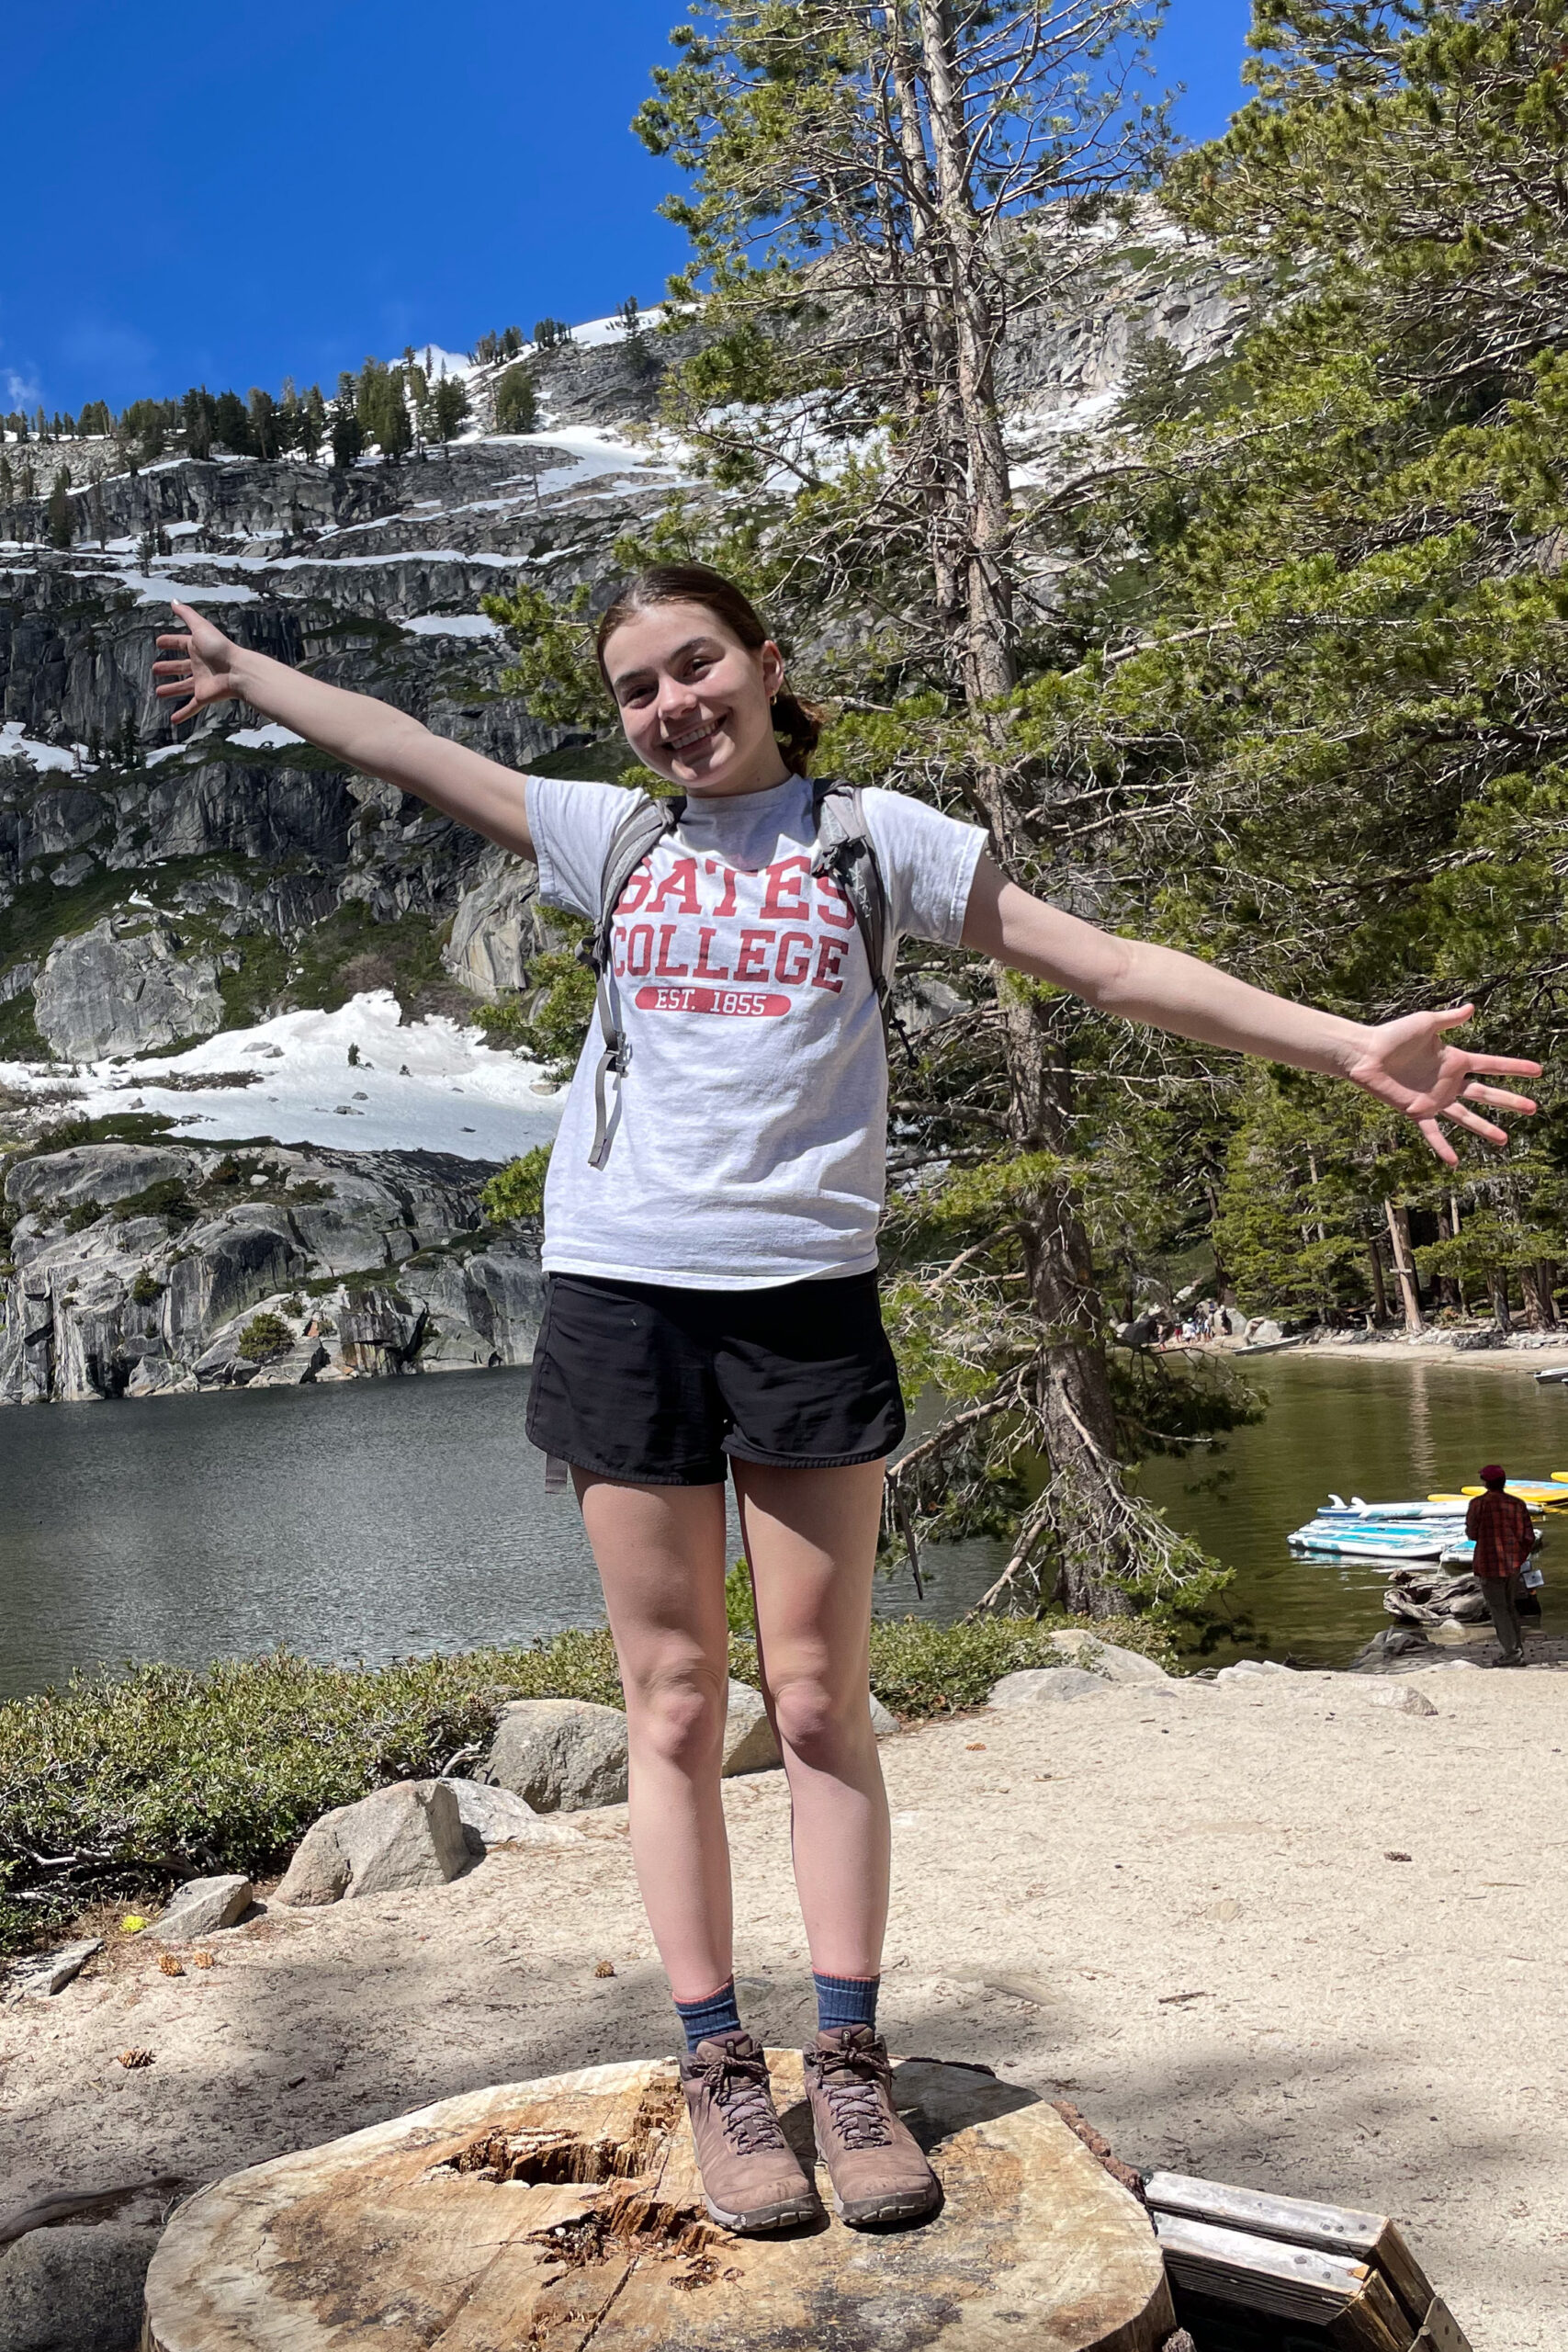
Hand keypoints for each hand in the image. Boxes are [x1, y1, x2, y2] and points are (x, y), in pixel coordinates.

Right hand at [152, 600, 246, 723]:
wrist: (238, 671)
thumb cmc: (220, 648)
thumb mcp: (201, 628)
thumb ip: (187, 615)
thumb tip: (173, 601)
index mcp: (197, 647)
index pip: (180, 643)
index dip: (170, 643)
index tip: (159, 643)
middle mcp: (199, 664)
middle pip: (180, 666)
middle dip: (168, 667)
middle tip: (154, 669)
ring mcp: (201, 681)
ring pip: (183, 687)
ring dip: (171, 690)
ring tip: (158, 692)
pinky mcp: (204, 696)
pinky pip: (191, 707)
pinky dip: (183, 713)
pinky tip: (173, 720)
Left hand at [1345, 1003, 1540, 1166]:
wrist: (1366, 1053)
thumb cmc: (1394, 1035)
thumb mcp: (1427, 1023)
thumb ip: (1450, 1019)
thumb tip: (1472, 1007)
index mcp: (1455, 1060)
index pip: (1492, 1065)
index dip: (1515, 1068)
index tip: (1538, 1071)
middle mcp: (1449, 1082)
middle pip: (1486, 1094)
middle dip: (1510, 1101)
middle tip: (1533, 1108)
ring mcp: (1435, 1099)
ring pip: (1466, 1117)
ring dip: (1485, 1128)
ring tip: (1504, 1139)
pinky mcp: (1417, 1111)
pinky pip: (1433, 1132)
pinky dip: (1443, 1147)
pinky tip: (1454, 1162)